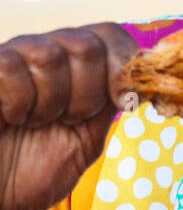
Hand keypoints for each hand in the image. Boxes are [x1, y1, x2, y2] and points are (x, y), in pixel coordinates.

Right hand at [0, 23, 140, 209]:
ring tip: (33, 123)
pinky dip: (18, 102)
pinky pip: (11, 67)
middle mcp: (44, 55)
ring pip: (51, 55)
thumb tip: (142, 79)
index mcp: (73, 70)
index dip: (124, 62)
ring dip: (51, 102)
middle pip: (87, 45)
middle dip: (87, 94)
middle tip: (66, 121)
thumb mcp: (84, 140)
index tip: (127, 101)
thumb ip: (110, 105)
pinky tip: (10, 117)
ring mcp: (13, 59)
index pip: (108, 35)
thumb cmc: (27, 173)